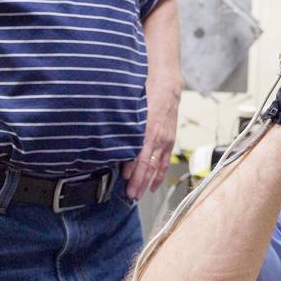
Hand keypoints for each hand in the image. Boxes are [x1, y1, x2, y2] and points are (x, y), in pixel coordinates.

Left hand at [124, 75, 179, 198]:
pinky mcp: (170, 141)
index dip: (133, 169)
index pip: (140, 154)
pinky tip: (153, 185)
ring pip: (156, 166)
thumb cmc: (147, 92)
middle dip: (139, 182)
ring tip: (139, 195)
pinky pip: (164, 162)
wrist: (167, 84)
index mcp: (148, 129)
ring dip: (148, 182)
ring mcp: (166, 140)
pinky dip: (159, 175)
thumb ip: (124, 123)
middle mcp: (158, 137)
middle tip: (130, 195)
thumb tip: (111, 138)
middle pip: (148, 165)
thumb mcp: (132, 106)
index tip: (125, 180)